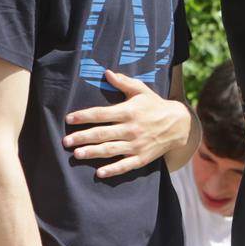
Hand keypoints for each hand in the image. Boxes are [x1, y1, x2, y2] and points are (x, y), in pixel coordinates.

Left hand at [63, 70, 191, 177]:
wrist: (179, 124)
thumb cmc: (155, 105)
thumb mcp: (142, 90)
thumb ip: (123, 82)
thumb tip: (107, 73)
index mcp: (129, 111)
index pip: (101, 114)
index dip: (84, 116)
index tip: (69, 119)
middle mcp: (131, 129)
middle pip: (102, 133)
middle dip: (82, 137)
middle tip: (66, 141)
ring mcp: (137, 145)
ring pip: (111, 150)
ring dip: (93, 152)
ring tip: (77, 155)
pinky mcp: (143, 158)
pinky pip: (126, 165)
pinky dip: (113, 169)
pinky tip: (100, 173)